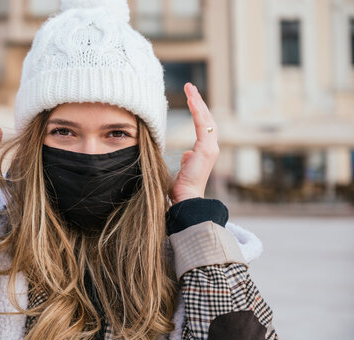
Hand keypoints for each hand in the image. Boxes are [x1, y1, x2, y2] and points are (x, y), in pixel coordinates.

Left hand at [168, 83, 218, 202]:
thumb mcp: (183, 170)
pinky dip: (197, 110)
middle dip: (198, 101)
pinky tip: (191, 100)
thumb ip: (187, 160)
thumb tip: (186, 154)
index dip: (198, 111)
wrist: (185, 199)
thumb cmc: (181, 188)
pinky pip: (202, 124)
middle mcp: (211, 147)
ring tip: (190, 88)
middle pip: (207, 118)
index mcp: (205, 151)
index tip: (191, 99)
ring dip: (197, 102)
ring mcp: (211, 148)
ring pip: (206, 118)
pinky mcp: (207, 149)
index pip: (204, 126)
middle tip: (190, 87)